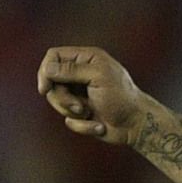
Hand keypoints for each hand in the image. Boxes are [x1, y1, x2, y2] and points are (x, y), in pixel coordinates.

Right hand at [37, 46, 151, 144]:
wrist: (136, 125)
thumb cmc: (122, 97)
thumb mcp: (97, 77)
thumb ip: (71, 70)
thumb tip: (48, 68)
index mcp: (86, 59)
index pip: (54, 57)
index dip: (46, 71)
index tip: (45, 89)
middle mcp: (80, 74)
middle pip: (51, 82)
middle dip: (61, 98)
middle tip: (79, 106)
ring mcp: (79, 94)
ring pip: (57, 103)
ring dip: (72, 112)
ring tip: (89, 113)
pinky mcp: (80, 114)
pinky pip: (68, 121)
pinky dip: (83, 125)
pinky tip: (98, 125)